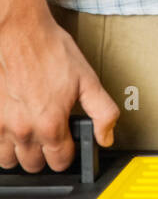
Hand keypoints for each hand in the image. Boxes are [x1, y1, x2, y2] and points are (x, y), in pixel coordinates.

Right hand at [0, 0, 118, 172]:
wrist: (21, 33)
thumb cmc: (50, 51)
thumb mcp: (88, 80)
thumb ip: (103, 113)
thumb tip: (106, 137)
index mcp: (50, 124)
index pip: (60, 161)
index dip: (68, 155)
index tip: (67, 145)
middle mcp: (24, 130)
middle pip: (34, 165)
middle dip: (44, 157)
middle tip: (50, 140)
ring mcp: (2, 125)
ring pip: (9, 160)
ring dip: (20, 154)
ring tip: (30, 139)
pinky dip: (2, 143)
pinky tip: (11, 131)